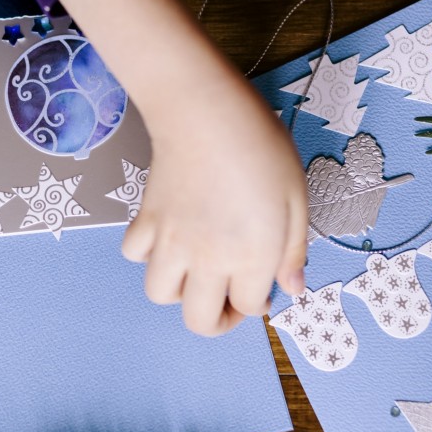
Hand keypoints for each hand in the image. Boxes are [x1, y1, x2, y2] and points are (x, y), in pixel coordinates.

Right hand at [122, 81, 307, 335]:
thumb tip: (291, 289)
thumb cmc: (258, 145)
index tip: (264, 287)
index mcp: (251, 254)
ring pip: (161, 295)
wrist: (203, 110)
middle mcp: (208, 258)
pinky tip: (168, 237)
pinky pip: (135, 256)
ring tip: (196, 270)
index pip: (249, 307)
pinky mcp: (146, 220)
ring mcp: (171, 242)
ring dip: (180, 291)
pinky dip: (148, 254)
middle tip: (228, 297)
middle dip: (217, 320)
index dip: (259, 303)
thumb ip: (293, 250)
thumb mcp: (296, 196)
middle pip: (199, 320)